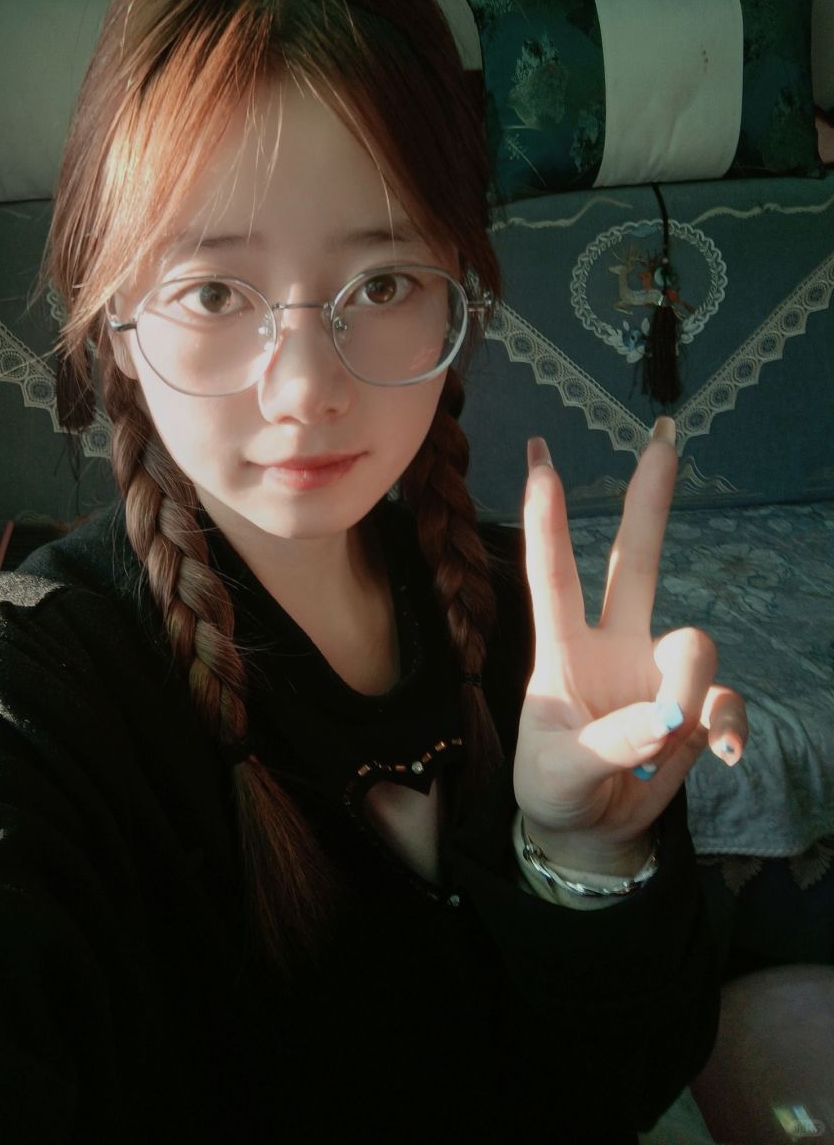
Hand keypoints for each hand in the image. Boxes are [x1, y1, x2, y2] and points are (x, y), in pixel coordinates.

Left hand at [513, 420, 748, 874]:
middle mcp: (613, 645)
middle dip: (649, 501)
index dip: (546, 519)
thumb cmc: (553, 786)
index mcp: (562, 649)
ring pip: (694, 643)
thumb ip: (608, 743)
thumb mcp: (557, 771)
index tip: (540, 457)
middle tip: (664, 436)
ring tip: (670, 733)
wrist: (588, 831)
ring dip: (689, 685)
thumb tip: (668, 719)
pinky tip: (719, 755)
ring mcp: (657, 673)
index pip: (552, 575)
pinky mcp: (695, 712)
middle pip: (636, 561)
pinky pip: (726, 703)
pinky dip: (728, 727)